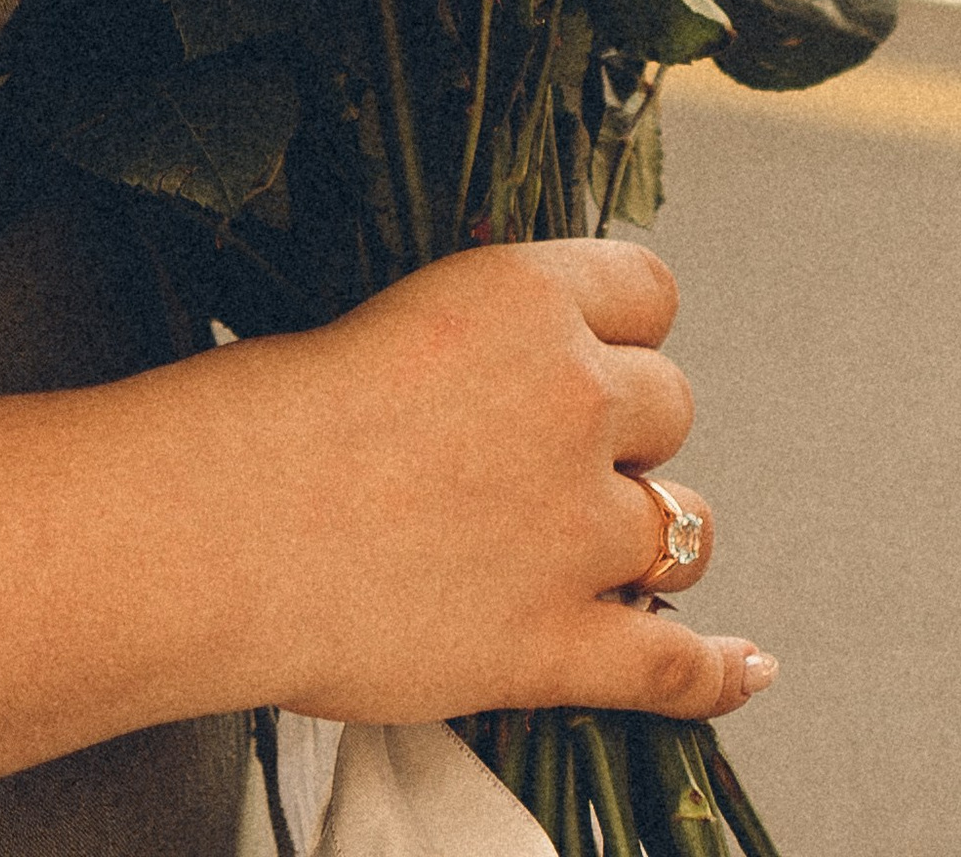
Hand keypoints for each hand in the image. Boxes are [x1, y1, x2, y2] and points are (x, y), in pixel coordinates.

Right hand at [211, 240, 772, 728]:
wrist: (219, 523)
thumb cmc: (262, 413)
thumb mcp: (384, 313)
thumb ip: (474, 334)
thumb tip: (512, 362)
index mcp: (526, 296)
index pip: (647, 290)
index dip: (620, 327)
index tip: (591, 352)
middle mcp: (575, 398)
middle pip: (672, 406)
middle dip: (627, 431)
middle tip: (549, 457)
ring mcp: (577, 528)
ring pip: (687, 526)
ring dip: (652, 536)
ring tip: (594, 548)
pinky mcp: (558, 642)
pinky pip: (675, 664)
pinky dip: (717, 671)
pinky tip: (742, 666)